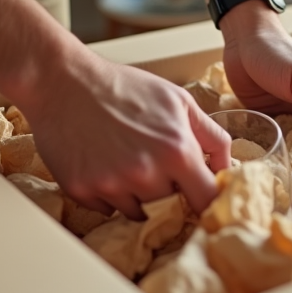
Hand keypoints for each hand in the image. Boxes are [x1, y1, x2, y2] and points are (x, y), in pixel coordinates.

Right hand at [13, 47, 231, 218]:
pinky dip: (110, 193)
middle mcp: (145, 175)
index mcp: (176, 152)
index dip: (206, 200)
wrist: (63, 81)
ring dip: (138, 195)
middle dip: (169, 191)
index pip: (206, 200)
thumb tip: (228, 167)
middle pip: (170, 207)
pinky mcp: (82, 191)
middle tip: (154, 165)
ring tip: (126, 160)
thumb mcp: (179, 101)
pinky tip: (103, 163)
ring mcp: (111, 186)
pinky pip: (107, 208)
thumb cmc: (124, 87)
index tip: (201, 194)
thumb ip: (211, 135)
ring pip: (138, 212)